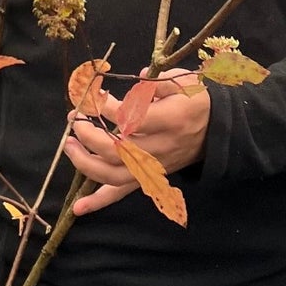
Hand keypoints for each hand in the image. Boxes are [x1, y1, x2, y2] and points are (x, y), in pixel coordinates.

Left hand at [64, 69, 209, 216]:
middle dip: (89, 134)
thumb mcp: (184, 83)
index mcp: (172, 120)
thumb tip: (139, 77)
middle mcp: (161, 148)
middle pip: (117, 150)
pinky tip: (78, 208)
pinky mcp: (148, 177)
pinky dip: (98, 202)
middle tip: (75, 118)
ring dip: (85, 163)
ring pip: (115, 175)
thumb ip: (159, 82)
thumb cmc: (196, 102)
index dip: (108, 108)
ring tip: (69, 145)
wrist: (217, 131)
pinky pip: (122, 193)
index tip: (95, 95)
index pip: (132, 119)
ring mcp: (154, 167)